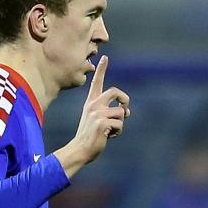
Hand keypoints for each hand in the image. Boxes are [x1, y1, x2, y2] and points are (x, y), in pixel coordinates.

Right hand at [54, 56, 129, 177]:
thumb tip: (127, 111)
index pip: (97, 83)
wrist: (80, 149)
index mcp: (91, 103)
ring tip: (110, 132)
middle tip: (126, 109)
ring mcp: (97, 113)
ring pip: (121, 113)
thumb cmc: (90, 136)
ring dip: (120, 124)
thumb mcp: (97, 120)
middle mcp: (93, 105)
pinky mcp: (102, 123)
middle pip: (116, 92)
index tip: (105, 57)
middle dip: (125, 99)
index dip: (101, 69)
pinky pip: (120, 124)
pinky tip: (108, 137)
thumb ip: (110, 112)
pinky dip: (118, 132)